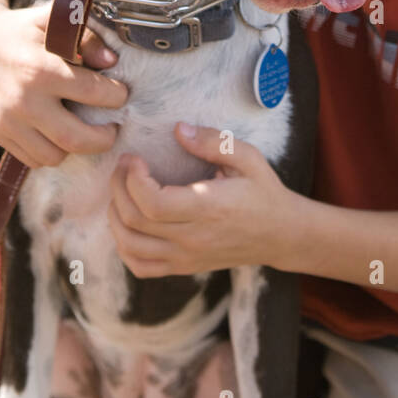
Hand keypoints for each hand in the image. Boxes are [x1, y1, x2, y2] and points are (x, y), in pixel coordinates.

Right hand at [0, 0, 127, 167]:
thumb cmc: (19, 31)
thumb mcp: (52, 23)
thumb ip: (85, 39)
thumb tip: (111, 62)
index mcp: (40, 70)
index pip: (92, 93)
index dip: (115, 96)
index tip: (120, 94)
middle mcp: (24, 101)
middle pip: (77, 139)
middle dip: (104, 138)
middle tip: (113, 128)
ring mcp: (8, 122)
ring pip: (54, 156)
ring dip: (76, 148)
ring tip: (84, 131)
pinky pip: (33, 159)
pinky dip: (51, 152)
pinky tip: (58, 134)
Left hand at [107, 122, 292, 275]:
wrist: (282, 235)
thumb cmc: (263, 192)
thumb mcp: (248, 158)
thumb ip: (213, 142)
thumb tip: (179, 129)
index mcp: (208, 208)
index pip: (153, 203)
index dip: (132, 179)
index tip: (134, 158)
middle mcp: (193, 237)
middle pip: (134, 221)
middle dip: (118, 188)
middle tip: (123, 166)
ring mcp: (186, 257)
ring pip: (131, 246)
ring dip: (116, 216)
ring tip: (122, 191)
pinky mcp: (184, 267)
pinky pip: (141, 266)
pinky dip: (125, 247)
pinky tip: (129, 224)